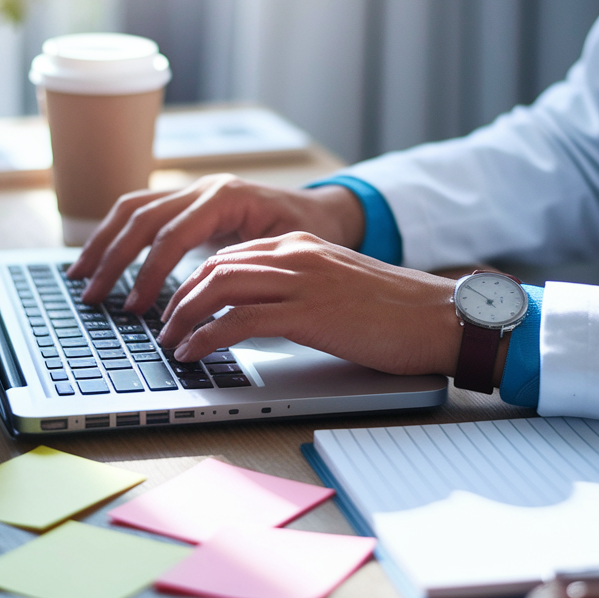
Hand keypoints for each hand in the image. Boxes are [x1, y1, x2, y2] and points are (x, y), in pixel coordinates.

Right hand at [66, 175, 364, 309]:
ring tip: (81, 275)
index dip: (149, 273)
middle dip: (113, 258)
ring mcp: (192, 190)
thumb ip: (245, 269)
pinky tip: (100, 259)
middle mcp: (203, 187)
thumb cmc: (312, 233)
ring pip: (133, 208)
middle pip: (141, 217)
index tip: (136, 308)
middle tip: (93, 295)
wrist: (325, 212)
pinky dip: (116, 234)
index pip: (172, 236)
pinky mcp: (186, 202)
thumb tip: (209, 301)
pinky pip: (141, 211)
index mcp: (226, 196)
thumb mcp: (285, 251)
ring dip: (103, 242)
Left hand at [157, 231, 460, 374]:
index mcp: (300, 244)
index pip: (229, 254)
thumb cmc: (394, 310)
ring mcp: (300, 280)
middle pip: (213, 267)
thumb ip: (299, 286)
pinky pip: (237, 320)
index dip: (194, 281)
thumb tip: (261, 313)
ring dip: (183, 317)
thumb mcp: (336, 284)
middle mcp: (294, 254)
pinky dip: (206, 337)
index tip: (177, 306)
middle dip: (178, 298)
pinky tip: (193, 353)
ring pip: (217, 287)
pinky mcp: (306, 313)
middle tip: (162, 327)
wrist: (436, 316)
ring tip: (170, 343)